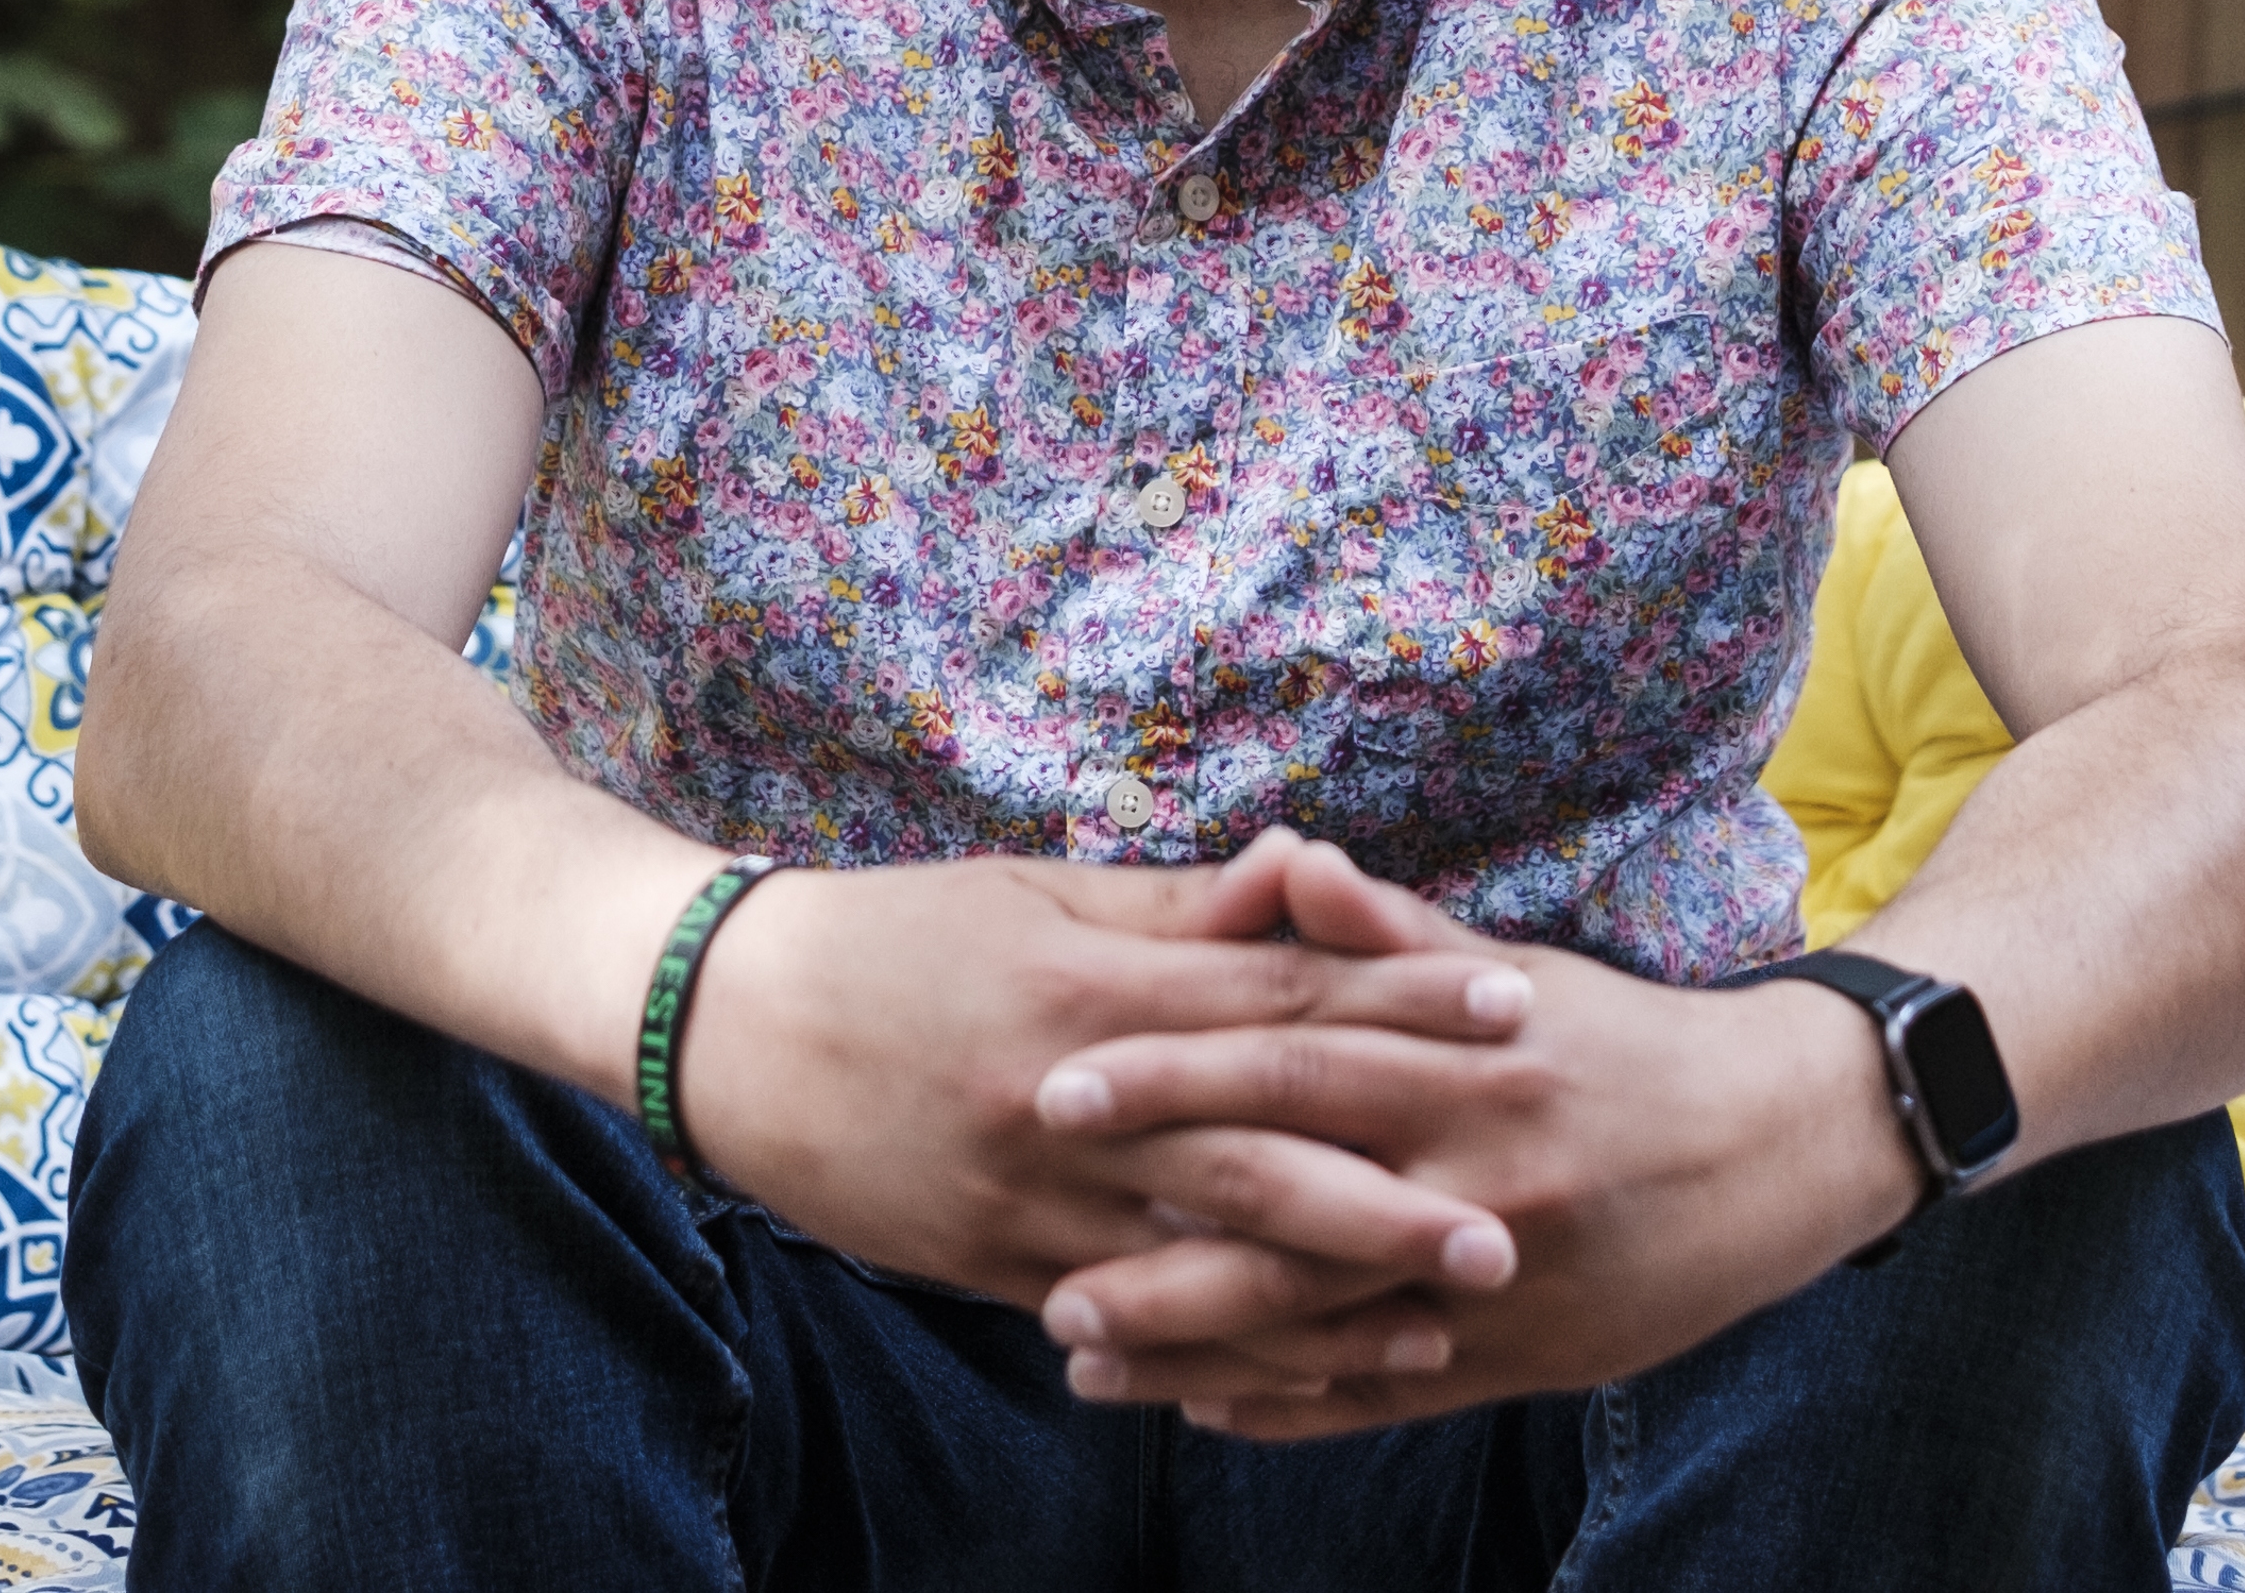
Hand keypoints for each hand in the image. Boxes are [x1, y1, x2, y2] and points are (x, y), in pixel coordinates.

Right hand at [678, 829, 1536, 1358]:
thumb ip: (1181, 908)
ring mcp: (1037, 1201)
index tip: (1516, 1005)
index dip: (1403, 1002)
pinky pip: (1131, 1323)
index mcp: (1098, 992)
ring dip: (1332, 1299)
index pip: (1279, 998)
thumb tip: (1308, 870)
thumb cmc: (895, 938)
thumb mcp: (1039, 895)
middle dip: (1393, 1194)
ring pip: (1205, 1263)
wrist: (728, 1027)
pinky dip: (1221, 1357)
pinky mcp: (1001, 1268)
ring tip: (1441, 1320)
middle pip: (1261, 1155)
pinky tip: (1303, 1374)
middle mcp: (1075, 1107)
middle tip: (1512, 1221)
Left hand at [1030, 857, 1919, 1435]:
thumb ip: (1384, 931)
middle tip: (1033, 1251)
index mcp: (1461, 1063)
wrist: (1780, 1146)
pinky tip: (1196, 1405)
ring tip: (1074, 1348)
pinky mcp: (1519, 1357)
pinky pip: (1384, 1393)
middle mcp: (1473, 1175)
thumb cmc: (1621, 1040)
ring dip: (1190, 1341)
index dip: (1168, 1075)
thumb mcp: (1512, 969)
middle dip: (1152, 1234)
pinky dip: (1286, 1406)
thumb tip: (1282, 856)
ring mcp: (1495, 1279)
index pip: (1288, 1065)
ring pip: (1320, 1324)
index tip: (1060, 1082)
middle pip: (1286, 1207)